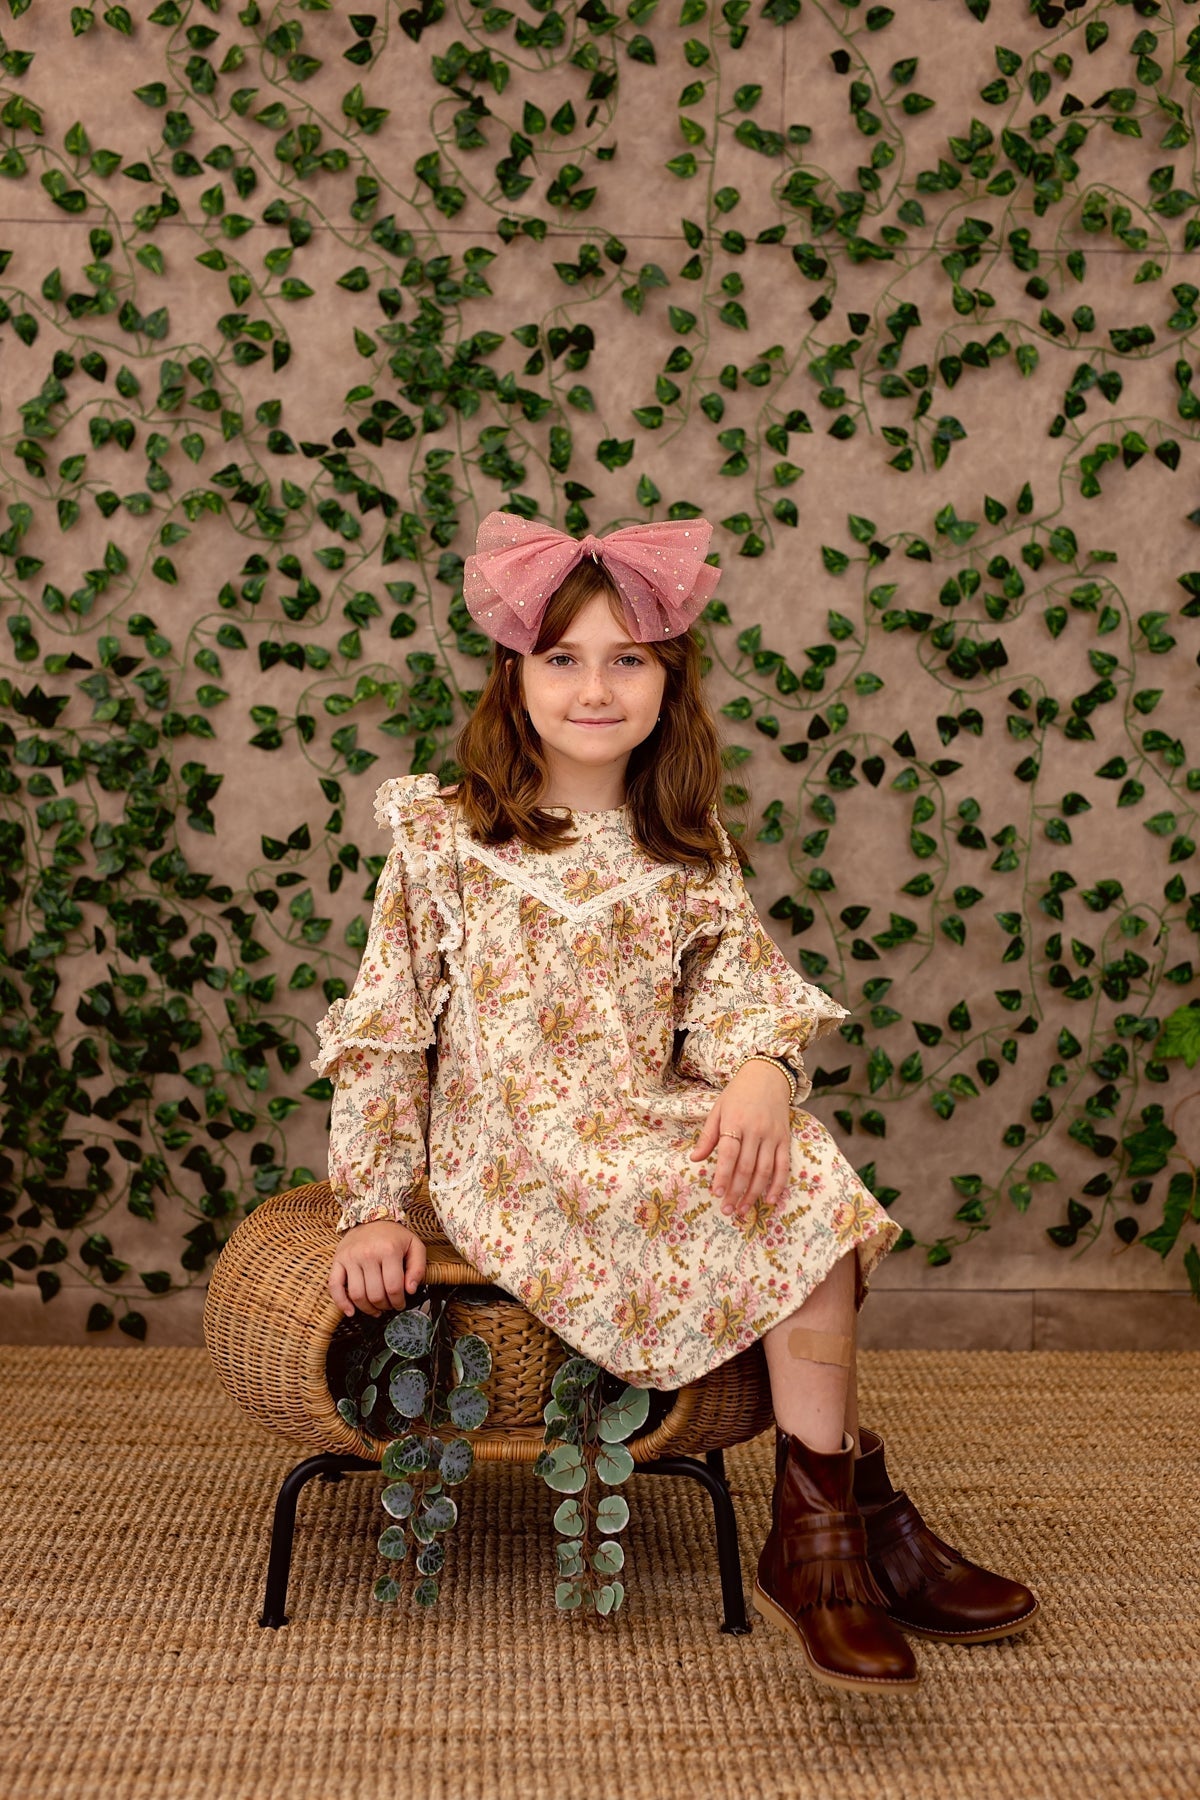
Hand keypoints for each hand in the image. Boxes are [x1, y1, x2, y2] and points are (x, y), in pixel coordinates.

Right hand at [329, 1219, 426, 1318]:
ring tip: (375, 1309)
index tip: (400, 1304)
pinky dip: (341, 1302)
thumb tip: (410, 1290)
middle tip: (389, 1306)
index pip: (393, 1287)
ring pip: (357, 1294)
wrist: (370, 1216)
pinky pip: (334, 1286)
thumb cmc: (394, 1235)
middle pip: (375, 1294)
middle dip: (384, 1306)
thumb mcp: (415, 1246)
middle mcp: (367, 1254)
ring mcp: (350, 1257)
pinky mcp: (338, 1260)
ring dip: (367, 1308)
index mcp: (388, 1250)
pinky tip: (350, 1312)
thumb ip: (418, 1268)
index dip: (398, 1301)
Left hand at [689, 1060, 791, 1221]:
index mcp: (735, 1122)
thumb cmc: (738, 1094)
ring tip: (743, 1209)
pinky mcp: (785, 1139)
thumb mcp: (718, 1110)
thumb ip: (708, 1136)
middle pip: (746, 1167)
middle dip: (736, 1191)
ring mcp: (772, 1136)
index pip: (728, 1154)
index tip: (716, 1193)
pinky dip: (778, 1184)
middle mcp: (755, 1130)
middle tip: (727, 1210)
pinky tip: (770, 1199)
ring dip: (754, 1193)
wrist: (768, 1076)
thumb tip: (695, 1159)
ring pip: (765, 1170)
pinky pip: (784, 1165)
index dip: (722, 1175)